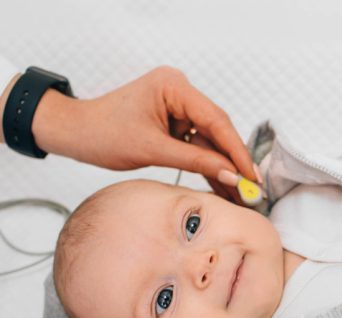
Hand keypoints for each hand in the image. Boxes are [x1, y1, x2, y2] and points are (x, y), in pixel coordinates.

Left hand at [29, 66, 258, 201]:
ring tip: (242, 194)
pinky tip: (224, 186)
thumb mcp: (153, 150)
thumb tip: (231, 175)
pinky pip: (199, 145)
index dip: (237, 151)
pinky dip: (208, 165)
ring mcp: (178, 106)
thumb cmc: (102, 133)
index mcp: (173, 87)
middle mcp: (180, 91)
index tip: (252, 176)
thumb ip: (195, 162)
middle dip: (234, 161)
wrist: (76, 133)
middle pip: (218, 130)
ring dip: (224, 167)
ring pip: (211, 140)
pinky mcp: (175, 122)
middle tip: (253, 188)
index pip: (216, 120)